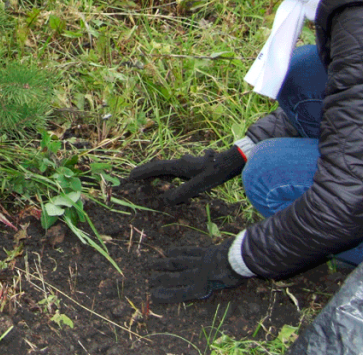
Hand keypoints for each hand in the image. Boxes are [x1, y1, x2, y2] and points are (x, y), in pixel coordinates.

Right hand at [128, 146, 244, 203]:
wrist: (231, 161)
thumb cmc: (215, 173)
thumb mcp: (199, 185)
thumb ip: (182, 193)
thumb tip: (165, 201)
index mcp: (179, 166)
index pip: (156, 168)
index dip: (142, 172)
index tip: (130, 175)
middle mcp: (180, 162)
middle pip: (158, 166)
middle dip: (145, 172)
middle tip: (133, 177)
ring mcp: (186, 163)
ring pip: (166, 168)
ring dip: (155, 173)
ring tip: (147, 180)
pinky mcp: (192, 166)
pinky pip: (174, 171)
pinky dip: (166, 175)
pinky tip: (169, 180)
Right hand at [150, 241, 244, 302]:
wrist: (240, 257)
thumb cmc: (235, 276)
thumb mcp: (223, 288)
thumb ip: (209, 287)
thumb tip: (200, 289)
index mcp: (202, 287)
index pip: (180, 293)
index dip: (167, 295)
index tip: (154, 295)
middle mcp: (197, 274)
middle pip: (176, 277)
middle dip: (161, 279)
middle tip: (149, 280)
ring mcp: (198, 261)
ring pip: (178, 263)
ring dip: (164, 264)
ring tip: (152, 264)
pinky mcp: (203, 251)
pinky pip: (187, 252)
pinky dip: (177, 252)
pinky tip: (168, 251)